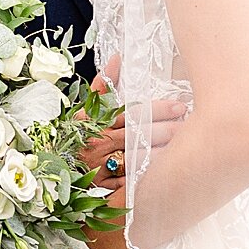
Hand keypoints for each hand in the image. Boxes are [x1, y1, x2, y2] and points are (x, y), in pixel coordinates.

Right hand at [78, 59, 186, 184]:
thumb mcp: (85, 111)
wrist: (59, 172)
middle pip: (138, 136)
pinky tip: (168, 172)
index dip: (157, 110)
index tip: (178, 106)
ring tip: (186, 146)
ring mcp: (101, 168)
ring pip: (138, 159)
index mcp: (94, 124)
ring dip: (164, 154)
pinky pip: (132, 183)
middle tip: (189, 126)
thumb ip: (102, 88)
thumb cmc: (77, 137)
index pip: (131, 114)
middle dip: (167, 131)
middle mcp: (97, 145)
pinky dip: (150, 177)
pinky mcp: (105, 189)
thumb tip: (117, 59)